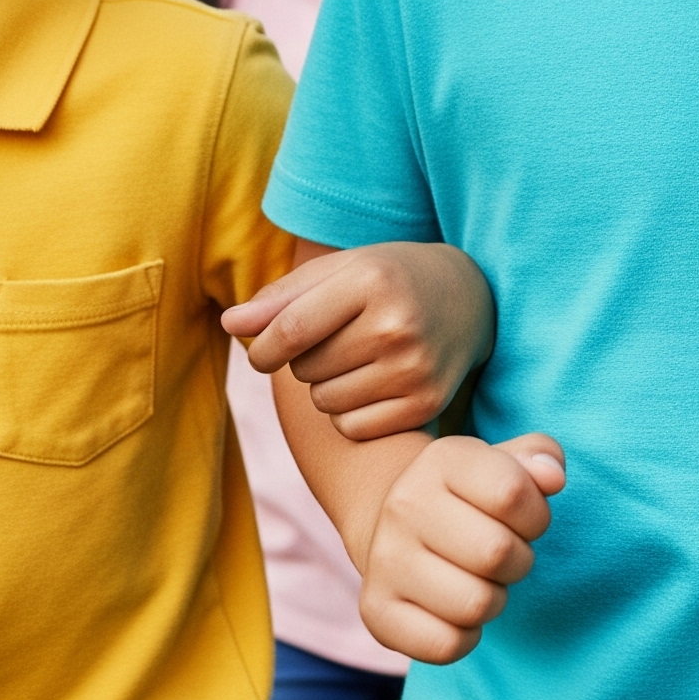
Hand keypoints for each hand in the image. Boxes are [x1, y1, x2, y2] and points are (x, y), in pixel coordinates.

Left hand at [225, 242, 494, 439]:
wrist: (469, 297)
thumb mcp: (340, 271)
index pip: (290, 331)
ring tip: (360, 358)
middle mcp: (397, 325)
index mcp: (372, 281)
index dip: (264, 348)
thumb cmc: (389, 279)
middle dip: (307, 359)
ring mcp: (415, 368)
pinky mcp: (427, 403)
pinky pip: (352, 428)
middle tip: (341, 337)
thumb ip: (280, 297)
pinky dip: (351, 413)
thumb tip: (229, 325)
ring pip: (326, 403)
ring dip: (328, 386)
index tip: (264, 350)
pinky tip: (377, 383)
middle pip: (306, 370)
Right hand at [358, 432, 565, 662]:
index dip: (537, 515)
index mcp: (442, 459)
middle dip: (519, 560)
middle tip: (504, 555)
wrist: (396, 526)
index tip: (526, 519)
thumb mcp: (505, 463)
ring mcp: (384, 559)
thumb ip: (541, 457)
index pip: (512, 494)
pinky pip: (446, 645)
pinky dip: (466, 636)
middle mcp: (404, 505)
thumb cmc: (470, 496)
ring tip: (481, 580)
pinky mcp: (375, 611)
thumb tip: (553, 478)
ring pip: (476, 604)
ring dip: (495, 599)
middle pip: (497, 553)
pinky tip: (456, 610)